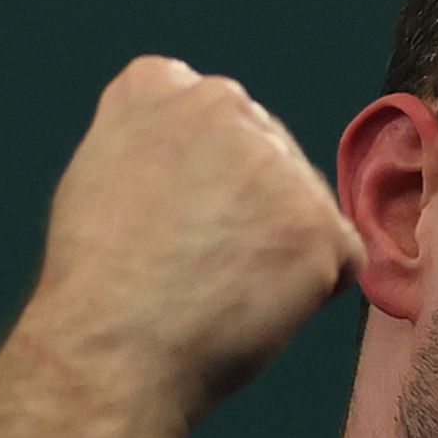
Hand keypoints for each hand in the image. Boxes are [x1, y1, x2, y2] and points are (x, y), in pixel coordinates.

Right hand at [17, 55, 364, 437]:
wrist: (110, 352)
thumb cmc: (97, 283)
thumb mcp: (101, 172)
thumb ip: (157, 142)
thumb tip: (206, 154)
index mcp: (158, 85)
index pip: (213, 117)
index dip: (201, 177)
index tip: (173, 216)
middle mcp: (223, 103)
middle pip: (267, 158)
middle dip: (249, 207)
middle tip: (197, 261)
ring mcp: (278, 161)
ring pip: (303, 207)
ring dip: (280, 248)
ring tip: (219, 287)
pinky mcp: (320, 221)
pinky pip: (340, 255)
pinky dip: (312, 288)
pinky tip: (255, 305)